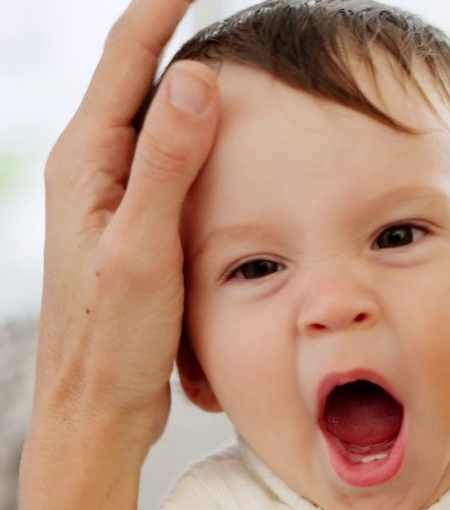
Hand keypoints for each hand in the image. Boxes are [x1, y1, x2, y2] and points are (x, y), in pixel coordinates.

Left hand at [14, 0, 218, 509]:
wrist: (97, 406)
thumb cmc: (113, 338)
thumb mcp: (144, 248)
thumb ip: (168, 164)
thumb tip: (194, 79)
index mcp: (88, 162)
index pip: (127, 59)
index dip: (162, 8)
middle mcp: (94, 169)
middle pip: (139, 77)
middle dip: (178, 32)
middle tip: (227, 10)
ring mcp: (114, 195)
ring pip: (156, 117)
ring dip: (189, 82)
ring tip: (238, 57)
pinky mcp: (135, 222)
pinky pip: (170, 157)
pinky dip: (202, 134)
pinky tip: (233, 143)